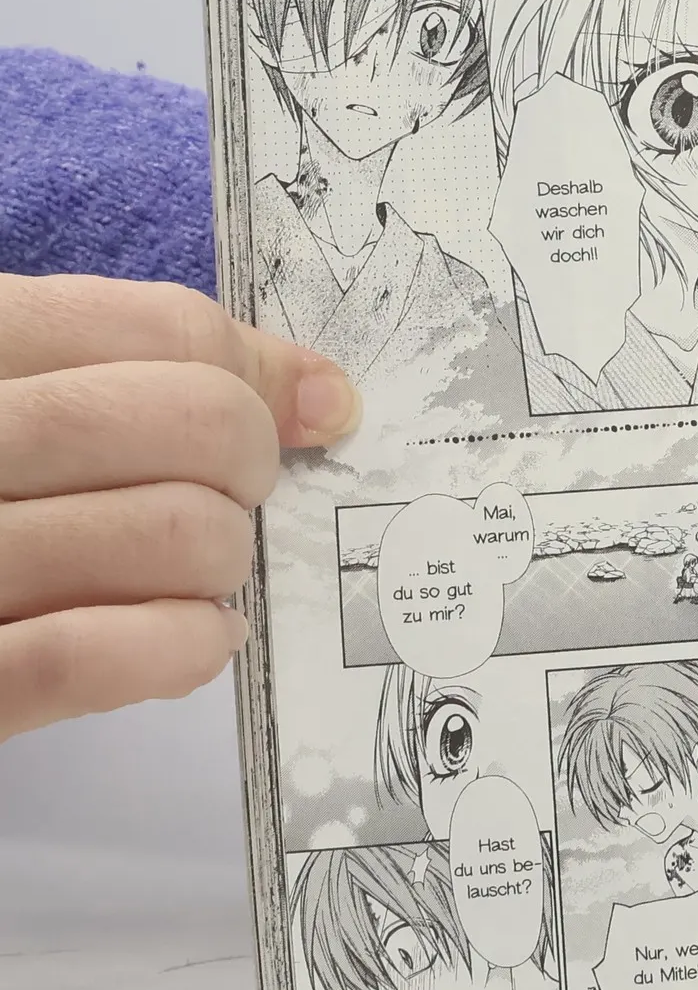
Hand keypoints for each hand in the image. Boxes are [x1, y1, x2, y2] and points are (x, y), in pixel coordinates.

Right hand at [0, 274, 360, 742]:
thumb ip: (125, 367)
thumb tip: (322, 392)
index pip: (157, 329)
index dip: (256, 376)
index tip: (297, 414)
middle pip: (185, 425)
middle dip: (248, 468)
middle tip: (234, 498)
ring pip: (165, 537)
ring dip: (222, 562)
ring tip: (198, 574)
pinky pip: (83, 660)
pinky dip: (176, 647)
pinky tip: (193, 640)